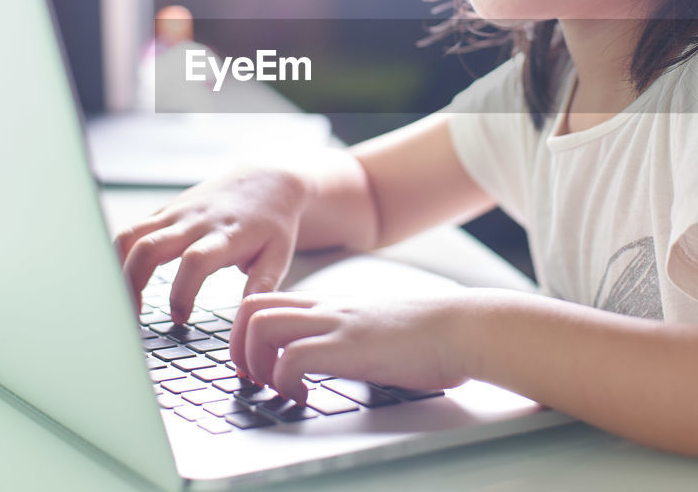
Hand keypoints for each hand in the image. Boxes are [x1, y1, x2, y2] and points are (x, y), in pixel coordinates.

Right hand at [115, 167, 308, 321]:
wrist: (264, 180)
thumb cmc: (272, 223)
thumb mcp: (278, 256)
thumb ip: (262, 287)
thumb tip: (247, 321)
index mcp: (226, 235)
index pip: (194, 261)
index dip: (181, 293)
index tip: (179, 319)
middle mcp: (195, 221)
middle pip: (149, 247)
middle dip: (132, 284)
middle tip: (133, 318)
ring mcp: (176, 213)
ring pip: (131, 236)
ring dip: (118, 269)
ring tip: (121, 302)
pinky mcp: (165, 211)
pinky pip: (132, 231)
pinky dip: (120, 256)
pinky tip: (123, 281)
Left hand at [229, 292, 473, 402]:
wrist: (463, 327)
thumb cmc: (430, 335)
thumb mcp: (376, 329)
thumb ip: (351, 337)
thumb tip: (341, 361)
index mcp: (331, 304)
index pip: (267, 300)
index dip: (246, 332)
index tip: (254, 363)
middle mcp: (325, 308)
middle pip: (249, 306)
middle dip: (235, 346)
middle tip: (251, 376)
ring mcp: (334, 325)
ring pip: (259, 324)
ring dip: (252, 361)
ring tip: (271, 386)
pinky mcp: (346, 347)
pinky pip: (290, 359)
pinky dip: (283, 382)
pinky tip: (301, 398)